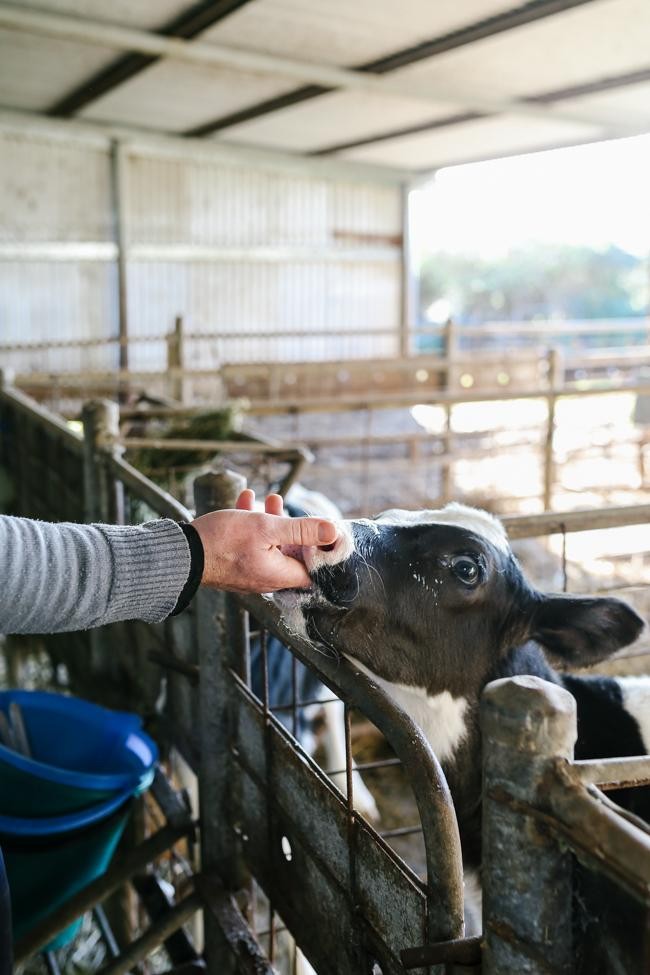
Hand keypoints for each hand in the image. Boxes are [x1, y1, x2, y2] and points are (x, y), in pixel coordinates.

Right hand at [191, 489, 338, 592]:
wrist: (181, 553)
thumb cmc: (223, 541)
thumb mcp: (267, 528)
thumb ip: (301, 529)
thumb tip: (332, 531)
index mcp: (280, 575)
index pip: (314, 568)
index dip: (321, 548)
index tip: (320, 527)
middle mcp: (267, 579)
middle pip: (291, 553)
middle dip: (292, 526)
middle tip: (285, 503)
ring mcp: (250, 573)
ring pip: (270, 545)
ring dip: (271, 520)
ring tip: (266, 497)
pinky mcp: (235, 566)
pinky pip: (252, 546)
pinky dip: (252, 526)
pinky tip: (245, 501)